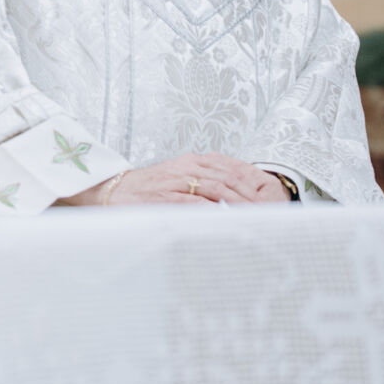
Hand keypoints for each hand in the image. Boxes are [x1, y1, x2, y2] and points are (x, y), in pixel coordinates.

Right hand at [66, 152, 287, 206]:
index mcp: (193, 162)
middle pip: (231, 178)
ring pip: (217, 188)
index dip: (255, 182)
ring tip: (259, 220)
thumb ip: (205, 188)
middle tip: (274, 215)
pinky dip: (214, 212)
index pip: (233, 167)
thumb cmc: (146, 191)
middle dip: (254, 197)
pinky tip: (228, 221)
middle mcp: (187, 167)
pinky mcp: (164, 197)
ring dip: (240, 204)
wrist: (109, 191)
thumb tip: (235, 206)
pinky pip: (194, 203)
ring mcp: (176, 181)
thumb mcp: (179, 181)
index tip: (274, 199)